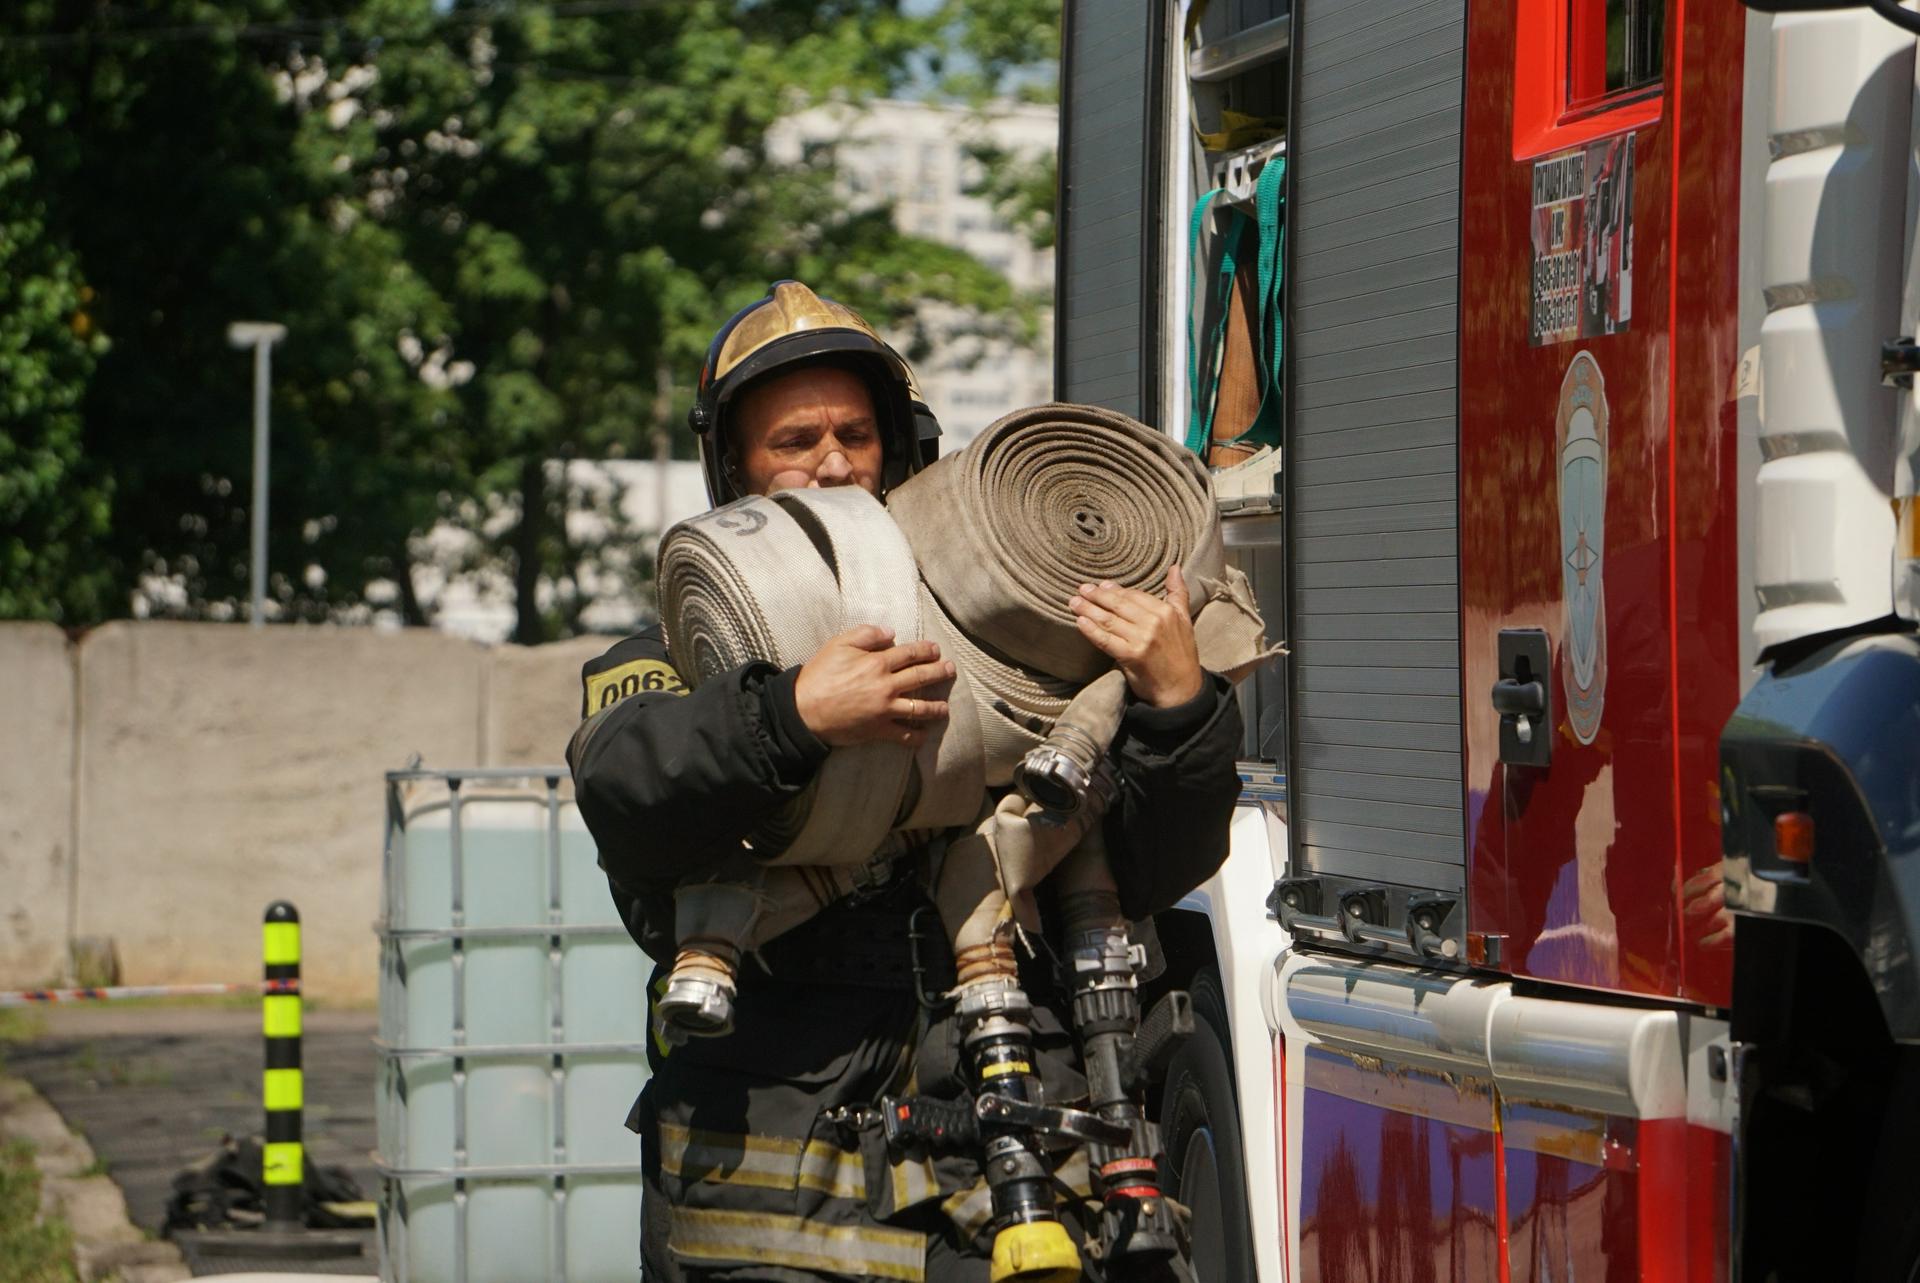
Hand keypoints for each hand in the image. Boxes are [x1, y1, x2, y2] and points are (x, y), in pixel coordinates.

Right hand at [793, 625, 953, 748]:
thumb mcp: (838, 644)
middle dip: (939, 673)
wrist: (803, 710)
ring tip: (945, 707)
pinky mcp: (878, 730)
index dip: (926, 651)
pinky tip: (925, 735)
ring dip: (936, 708)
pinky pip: (904, 735)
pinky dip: (917, 736)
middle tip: (950, 670)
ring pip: (919, 708)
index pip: (910, 654)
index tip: (936, 650)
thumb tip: (890, 633)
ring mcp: (885, 710)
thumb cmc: (819, 675)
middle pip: (921, 677)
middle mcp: (886, 685)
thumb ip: (865, 634)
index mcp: (877, 662)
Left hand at [1069, 565, 1204, 708]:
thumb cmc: (1181, 654)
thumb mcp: (1185, 619)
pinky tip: (1080, 622)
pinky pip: (1105, 640)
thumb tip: (1174, 567)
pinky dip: (1091, 630)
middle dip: (1097, 596)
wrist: (1181, 690)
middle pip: (1119, 605)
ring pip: (1109, 620)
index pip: (1134, 595)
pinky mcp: (1130, 656)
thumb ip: (1178, 593)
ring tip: (1074, 602)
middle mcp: (1154, 623)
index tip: (1101, 586)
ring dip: (1088, 610)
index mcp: (1166, 611)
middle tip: (1082, 589)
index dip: (1115, 590)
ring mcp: (1142, 640)